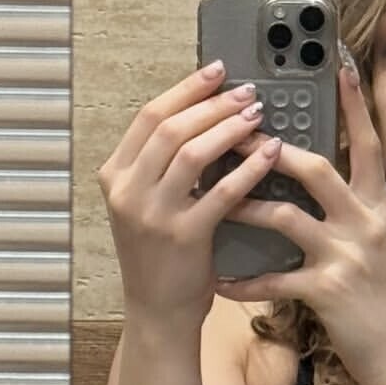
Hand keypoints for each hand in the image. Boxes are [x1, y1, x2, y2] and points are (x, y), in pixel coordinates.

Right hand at [96, 63, 282, 336]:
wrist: (158, 314)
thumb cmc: (161, 257)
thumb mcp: (146, 205)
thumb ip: (161, 166)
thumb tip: (204, 117)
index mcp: (115, 176)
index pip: (149, 116)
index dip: (186, 89)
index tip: (216, 71)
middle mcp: (126, 191)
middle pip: (169, 127)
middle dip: (212, 103)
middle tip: (247, 92)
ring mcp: (153, 215)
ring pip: (190, 153)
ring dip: (228, 128)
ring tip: (258, 115)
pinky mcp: (184, 238)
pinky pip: (221, 192)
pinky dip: (247, 168)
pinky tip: (270, 154)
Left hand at [215, 67, 385, 384]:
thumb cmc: (380, 299)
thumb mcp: (377, 246)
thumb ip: (352, 212)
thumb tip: (314, 179)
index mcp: (377, 208)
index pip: (367, 145)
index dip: (353, 105)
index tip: (338, 64)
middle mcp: (366, 224)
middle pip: (318, 169)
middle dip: (274, 150)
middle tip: (238, 133)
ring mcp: (347, 257)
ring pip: (288, 217)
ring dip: (245, 206)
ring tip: (213, 200)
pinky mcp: (328, 291)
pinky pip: (275, 279)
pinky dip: (244, 282)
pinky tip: (219, 282)